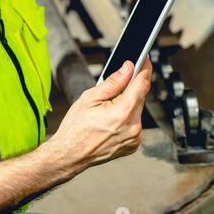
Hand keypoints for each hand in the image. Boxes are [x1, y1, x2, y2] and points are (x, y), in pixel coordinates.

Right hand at [49, 58, 151, 172]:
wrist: (69, 155)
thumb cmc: (75, 129)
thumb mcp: (90, 98)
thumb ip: (113, 82)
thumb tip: (128, 68)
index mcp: (122, 113)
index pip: (142, 84)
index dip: (144, 68)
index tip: (144, 59)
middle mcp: (133, 127)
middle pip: (140, 96)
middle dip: (131, 87)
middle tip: (116, 85)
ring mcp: (134, 138)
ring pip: (138, 110)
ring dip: (128, 103)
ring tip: (108, 107)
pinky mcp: (133, 144)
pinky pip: (135, 123)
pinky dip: (127, 117)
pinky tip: (112, 119)